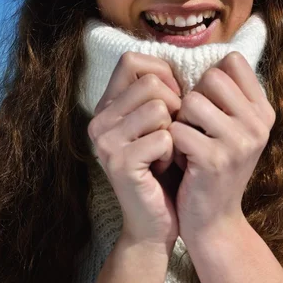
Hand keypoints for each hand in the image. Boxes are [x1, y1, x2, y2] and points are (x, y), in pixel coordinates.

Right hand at [88, 52, 181, 255]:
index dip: (162, 74)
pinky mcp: (119, 163)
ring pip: (160, 109)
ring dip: (174, 132)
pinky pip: (164, 138)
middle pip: (151, 83)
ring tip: (164, 153)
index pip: (132, 60)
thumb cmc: (164, 167)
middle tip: (170, 135)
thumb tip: (183, 61)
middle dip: (174, 107)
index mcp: (107, 105)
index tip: (173, 99)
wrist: (155, 222)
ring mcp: (105, 141)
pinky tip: (161, 168)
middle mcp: (99, 119)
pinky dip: (172, 153)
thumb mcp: (159, 122)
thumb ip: (161, 91)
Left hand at [168, 52, 275, 242]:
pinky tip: (179, 159)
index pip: (233, 61)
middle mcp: (258, 123)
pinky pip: (177, 128)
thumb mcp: (233, 128)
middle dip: (193, 98)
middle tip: (193, 126)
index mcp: (264, 111)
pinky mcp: (214, 159)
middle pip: (211, 77)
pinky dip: (170, 142)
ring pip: (192, 100)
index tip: (207, 103)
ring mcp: (239, 142)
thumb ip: (228, 96)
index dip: (211, 77)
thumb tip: (214, 56)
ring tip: (186, 142)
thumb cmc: (214, 166)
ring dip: (180, 120)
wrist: (213, 221)